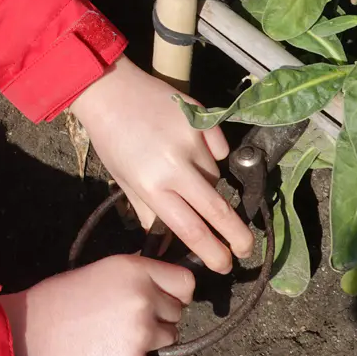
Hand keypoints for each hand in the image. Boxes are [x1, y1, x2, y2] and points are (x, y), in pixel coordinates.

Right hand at [0, 255, 191, 355]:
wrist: (26, 336)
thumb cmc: (55, 300)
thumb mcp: (98, 272)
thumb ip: (132, 277)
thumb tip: (159, 287)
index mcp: (134, 269)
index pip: (185, 282)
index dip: (176, 293)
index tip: (164, 301)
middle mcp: (144, 297)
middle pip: (176, 314)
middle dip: (159, 319)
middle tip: (128, 324)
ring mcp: (141, 334)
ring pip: (171, 341)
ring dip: (154, 345)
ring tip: (121, 343)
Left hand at [69, 57, 254, 272]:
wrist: (110, 90)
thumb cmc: (112, 140)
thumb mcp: (125, 182)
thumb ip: (150, 214)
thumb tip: (168, 245)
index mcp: (153, 186)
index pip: (192, 229)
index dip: (212, 252)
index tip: (225, 265)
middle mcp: (176, 165)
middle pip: (218, 210)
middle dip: (237, 236)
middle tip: (246, 250)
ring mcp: (192, 140)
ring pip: (216, 176)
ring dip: (209, 184)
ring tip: (186, 172)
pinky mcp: (202, 118)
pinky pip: (219, 148)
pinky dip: (211, 154)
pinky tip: (192, 147)